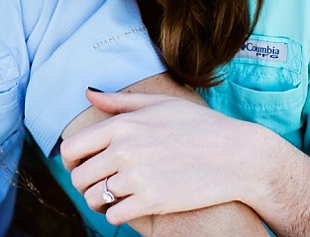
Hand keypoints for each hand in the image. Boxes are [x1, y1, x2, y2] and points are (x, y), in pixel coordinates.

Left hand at [60, 89, 271, 225]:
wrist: (237, 155)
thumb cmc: (200, 126)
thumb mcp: (161, 104)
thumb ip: (120, 101)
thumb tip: (88, 94)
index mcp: (123, 124)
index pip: (72, 148)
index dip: (71, 161)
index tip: (82, 165)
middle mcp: (125, 150)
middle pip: (78, 177)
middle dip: (85, 184)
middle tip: (100, 185)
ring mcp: (138, 176)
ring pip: (93, 199)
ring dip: (99, 201)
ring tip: (114, 197)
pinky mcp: (152, 201)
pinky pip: (114, 216)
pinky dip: (117, 214)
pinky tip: (130, 207)